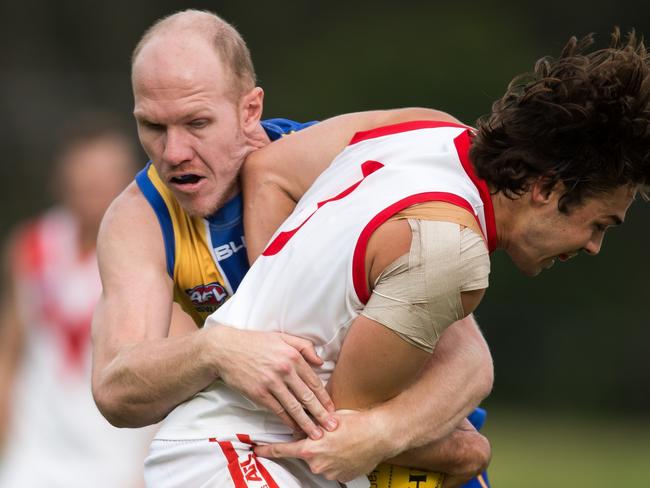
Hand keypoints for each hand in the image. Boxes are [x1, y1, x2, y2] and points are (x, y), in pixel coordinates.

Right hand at [210, 326, 337, 438]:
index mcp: (293, 356)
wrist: (226, 349)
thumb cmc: (255, 342)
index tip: (333, 409)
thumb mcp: (282, 337)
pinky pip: (277, 410)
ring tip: (316, 435)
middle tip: (332, 427)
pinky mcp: (259, 393)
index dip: (325, 397)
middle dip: (321, 414)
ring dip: (306, 423)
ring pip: (294, 407)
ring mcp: (271, 383)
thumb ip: (303, 346)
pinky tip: (294, 428)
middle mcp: (285, 370)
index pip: (314, 381)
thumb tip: (320, 361)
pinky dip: (287, 421)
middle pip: (307, 397)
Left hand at [254, 409, 392, 481]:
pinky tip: (349, 450)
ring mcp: (330, 473)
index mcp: (311, 447)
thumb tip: (299, 423)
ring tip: (344, 441)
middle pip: (306, 454)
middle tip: (329, 435)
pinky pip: (334, 469)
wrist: (380, 435)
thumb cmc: (356, 423)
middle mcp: (317, 463)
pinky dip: (338, 461)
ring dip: (327, 454)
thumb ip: (310, 422)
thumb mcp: (329, 417)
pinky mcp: (342, 477)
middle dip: (313, 446)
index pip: (283, 450)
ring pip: (321, 462)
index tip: (257, 450)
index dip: (268, 450)